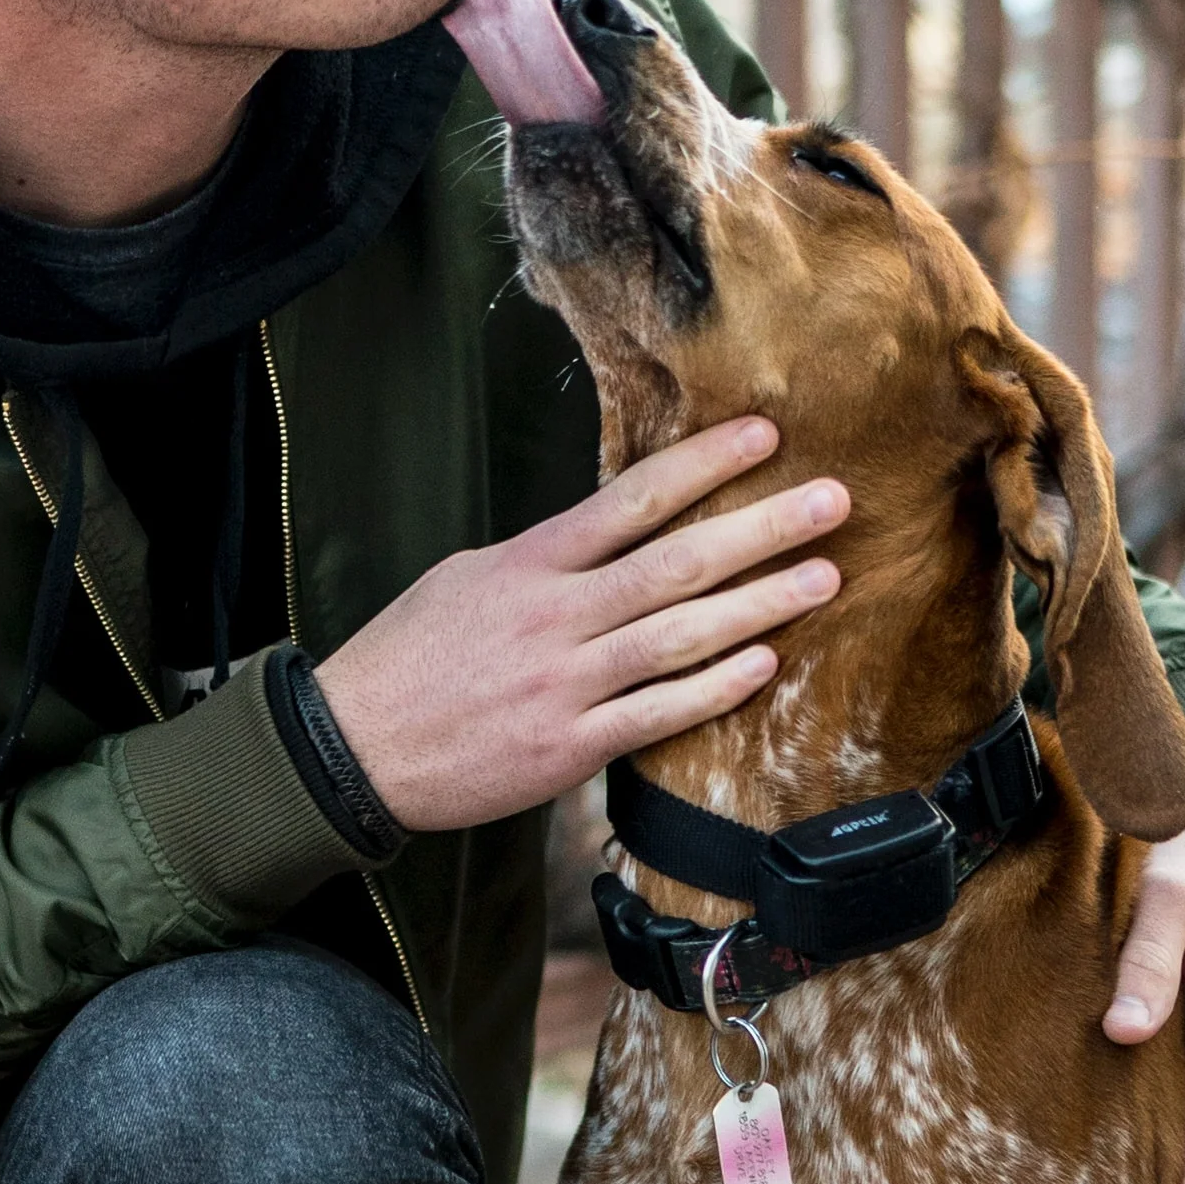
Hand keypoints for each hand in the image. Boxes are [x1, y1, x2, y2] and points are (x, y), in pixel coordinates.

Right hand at [314, 417, 846, 836]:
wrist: (352, 748)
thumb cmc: (407, 659)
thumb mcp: (465, 580)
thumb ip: (544, 559)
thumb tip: (612, 531)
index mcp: (526, 565)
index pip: (630, 499)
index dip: (703, 464)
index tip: (764, 434)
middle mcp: (552, 618)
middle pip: (675, 563)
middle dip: (762, 528)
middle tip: (832, 500)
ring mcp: (562, 685)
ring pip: (679, 636)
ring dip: (760, 604)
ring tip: (824, 577)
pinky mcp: (566, 748)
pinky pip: (656, 714)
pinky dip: (714, 689)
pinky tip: (764, 664)